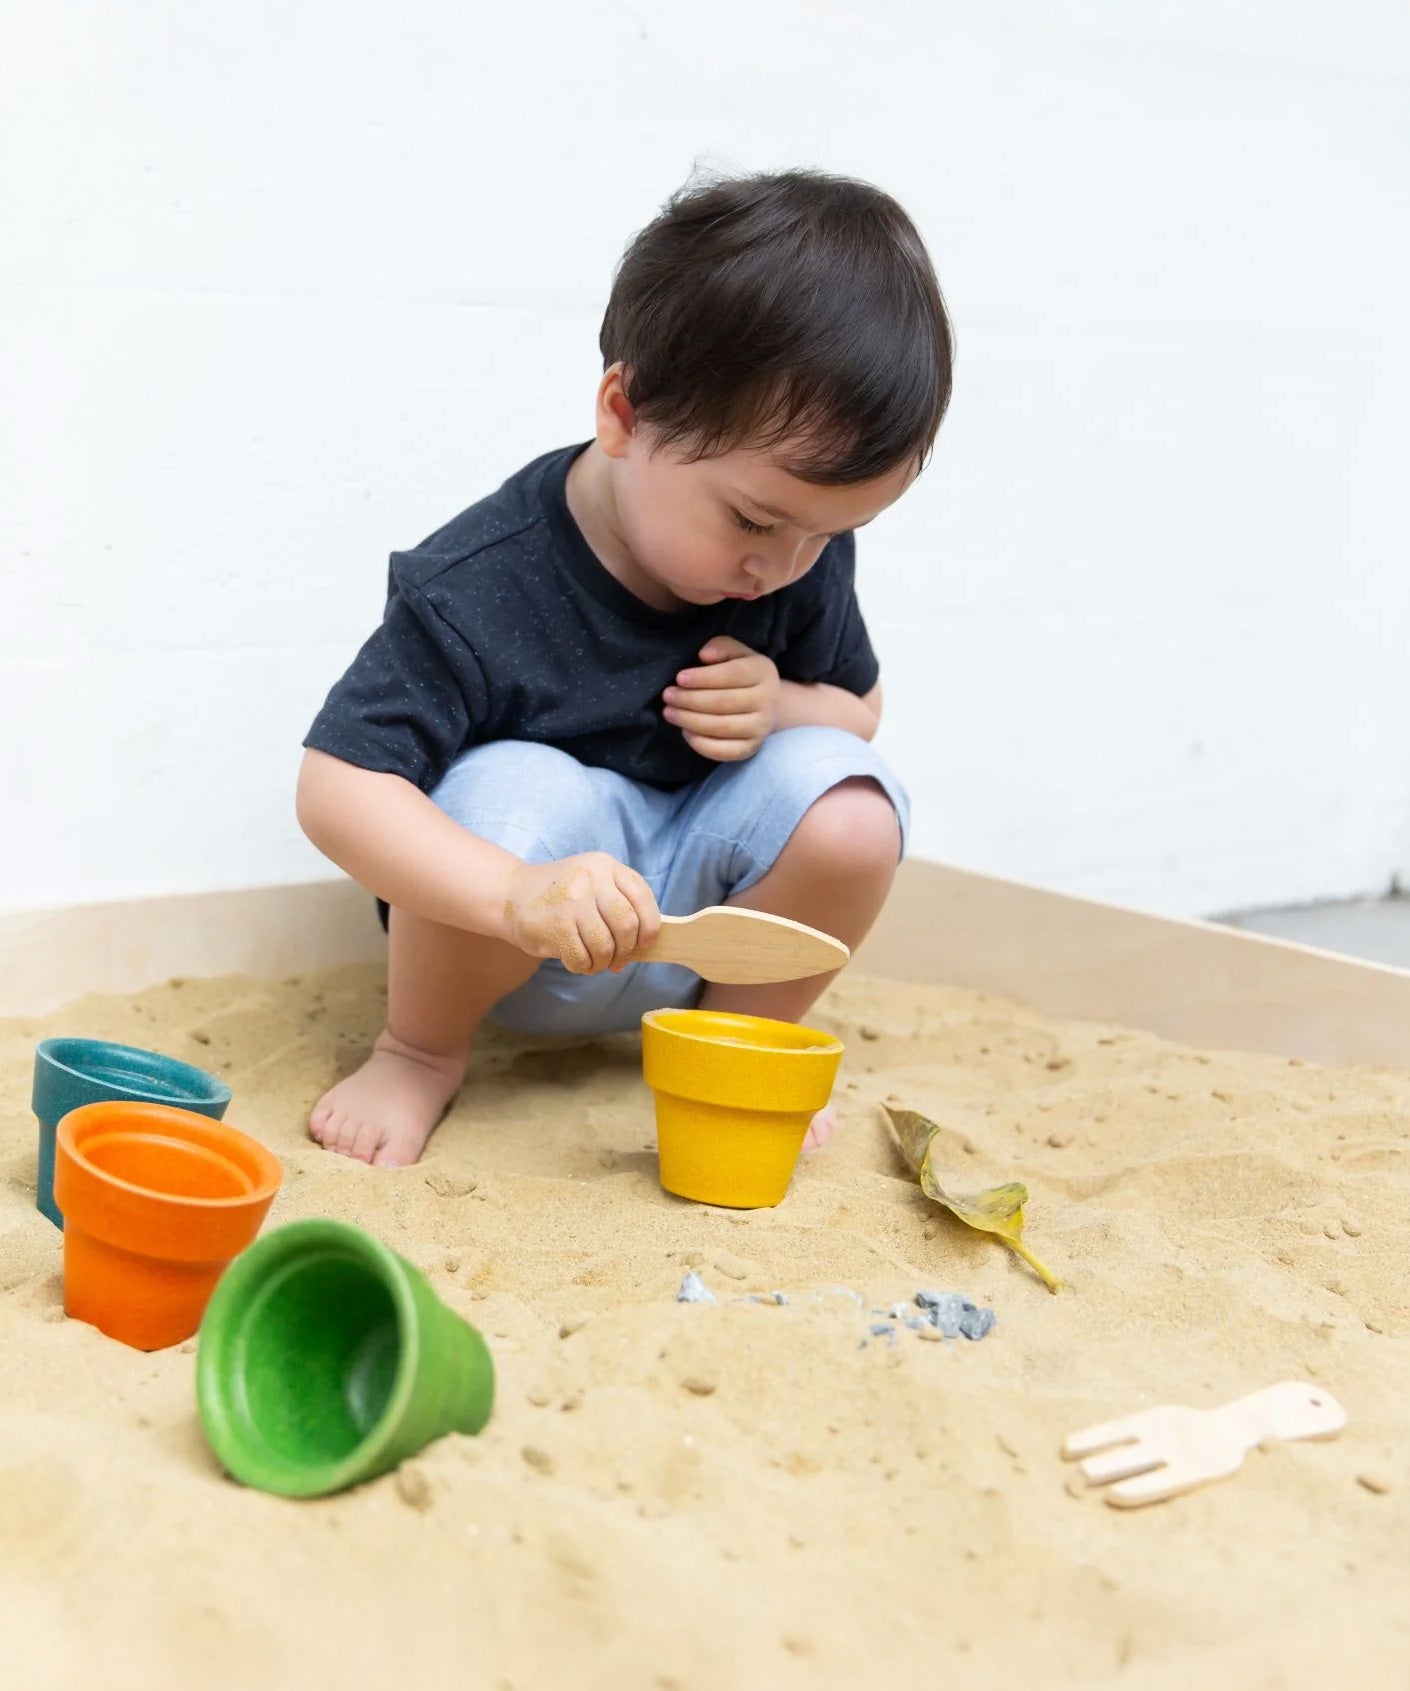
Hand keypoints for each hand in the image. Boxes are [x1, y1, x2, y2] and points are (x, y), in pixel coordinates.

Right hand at [501, 854, 659, 973]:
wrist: (512, 894)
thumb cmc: (562, 896)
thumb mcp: (593, 882)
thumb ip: (620, 903)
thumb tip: (644, 945)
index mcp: (606, 866)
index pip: (642, 897)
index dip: (649, 926)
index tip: (645, 943)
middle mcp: (591, 879)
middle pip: (627, 925)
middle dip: (626, 950)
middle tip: (617, 959)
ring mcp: (573, 901)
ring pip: (605, 946)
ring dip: (603, 962)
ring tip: (594, 961)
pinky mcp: (556, 925)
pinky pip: (582, 958)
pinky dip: (583, 967)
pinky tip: (577, 960)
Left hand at [662, 636, 780, 761]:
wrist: (765, 702)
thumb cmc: (740, 673)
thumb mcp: (734, 652)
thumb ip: (720, 647)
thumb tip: (704, 655)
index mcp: (764, 671)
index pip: (733, 674)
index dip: (704, 677)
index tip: (679, 678)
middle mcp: (767, 701)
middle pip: (724, 702)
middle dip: (690, 700)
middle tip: (668, 696)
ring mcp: (761, 727)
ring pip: (721, 727)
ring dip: (690, 720)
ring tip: (670, 712)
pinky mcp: (751, 748)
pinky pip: (723, 751)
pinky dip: (700, 743)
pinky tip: (686, 731)